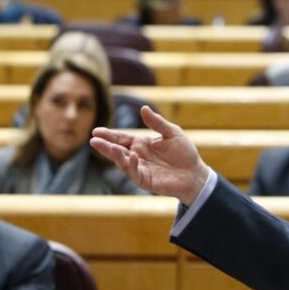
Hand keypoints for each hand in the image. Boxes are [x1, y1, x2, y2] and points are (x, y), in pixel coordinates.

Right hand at [90, 106, 210, 204]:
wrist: (195, 174)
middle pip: (117, 150)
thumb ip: (157, 123)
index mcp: (141, 144)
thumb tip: (143, 108)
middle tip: (93, 140)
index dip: (109, 135)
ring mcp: (140, 169)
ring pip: (123, 162)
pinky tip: (131, 156)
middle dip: (105, 146)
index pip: (121, 138)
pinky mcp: (145, 181)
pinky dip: (131, 165)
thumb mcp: (172, 133)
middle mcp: (137, 156)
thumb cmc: (184, 153)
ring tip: (109, 148)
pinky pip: (135, 173)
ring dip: (115, 155)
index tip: (96, 131)